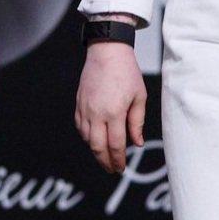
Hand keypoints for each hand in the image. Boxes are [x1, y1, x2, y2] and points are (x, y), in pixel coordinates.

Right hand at [75, 39, 145, 174]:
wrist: (107, 51)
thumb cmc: (127, 72)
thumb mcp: (139, 97)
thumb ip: (137, 122)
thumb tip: (137, 143)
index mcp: (114, 113)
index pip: (115, 146)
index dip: (118, 160)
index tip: (121, 168)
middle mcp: (96, 113)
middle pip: (97, 147)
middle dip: (105, 161)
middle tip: (113, 169)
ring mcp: (85, 108)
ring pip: (86, 138)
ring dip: (95, 150)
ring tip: (105, 156)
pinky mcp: (79, 102)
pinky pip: (79, 125)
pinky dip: (86, 136)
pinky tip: (94, 138)